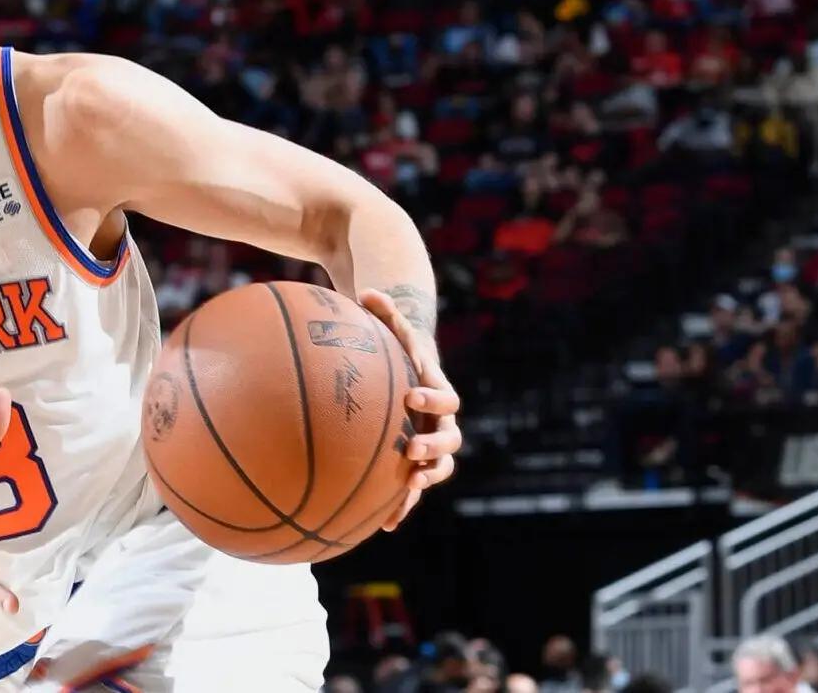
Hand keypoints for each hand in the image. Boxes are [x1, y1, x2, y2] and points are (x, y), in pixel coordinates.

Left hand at [357, 289, 461, 530]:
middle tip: (413, 448)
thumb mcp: (392, 329)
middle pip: (451, 439)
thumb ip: (383, 310)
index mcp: (436, 391)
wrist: (409, 372)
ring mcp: (430, 444)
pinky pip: (412, 489)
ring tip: (409, 487)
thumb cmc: (396, 348)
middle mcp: (441, 421)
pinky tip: (383, 525)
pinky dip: (401, 506)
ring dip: (427, 480)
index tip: (411, 395)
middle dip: (434, 445)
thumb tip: (366, 290)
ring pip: (439, 468)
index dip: (433, 397)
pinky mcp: (415, 463)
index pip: (447, 397)